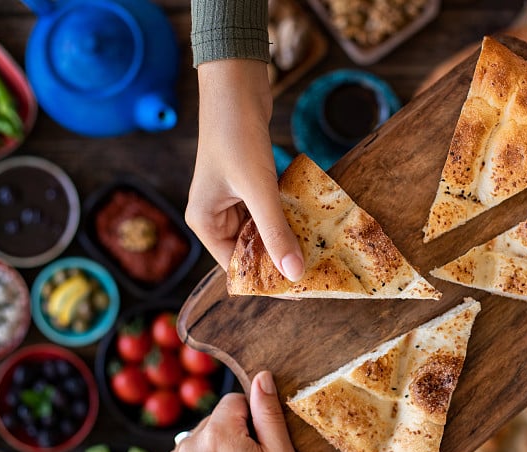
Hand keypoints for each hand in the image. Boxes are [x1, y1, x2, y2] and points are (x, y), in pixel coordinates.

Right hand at [186, 59, 303, 280]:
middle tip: (317, 272)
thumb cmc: (235, 134)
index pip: (235, 266)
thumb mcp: (258, 188)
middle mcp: (216, 215)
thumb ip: (275, 230)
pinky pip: (271, 210)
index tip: (299, 290)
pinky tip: (313, 223)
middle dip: (281, 259)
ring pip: (264, 230)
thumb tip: (294, 273)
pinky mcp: (251, 184)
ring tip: (321, 252)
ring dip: (288, 237)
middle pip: (251, 250)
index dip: (265, 280)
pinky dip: (289, 215)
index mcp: (205, 222)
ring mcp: (234, 199)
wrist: (235, 85)